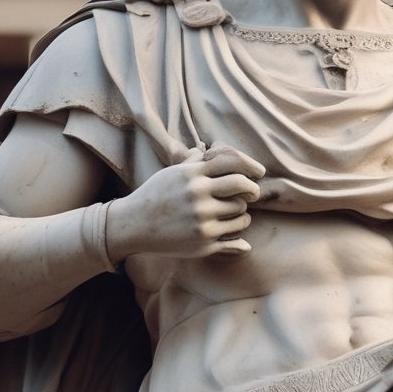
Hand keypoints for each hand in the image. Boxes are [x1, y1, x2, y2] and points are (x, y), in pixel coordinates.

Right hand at [106, 143, 264, 259]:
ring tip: (236, 214)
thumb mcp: (172, 173)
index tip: (259, 172)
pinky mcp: (203, 242)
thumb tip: (210, 149)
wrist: (132, 225)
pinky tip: (234, 230)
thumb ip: (194, 162)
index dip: (251, 166)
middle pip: (242, 186)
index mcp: (192, 175)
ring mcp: (201, 220)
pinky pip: (235, 237)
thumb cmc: (155, 196)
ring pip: (241, 214)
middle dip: (252, 190)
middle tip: (253, 194)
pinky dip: (240, 235)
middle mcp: (198, 195)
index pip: (233, 163)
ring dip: (244, 214)